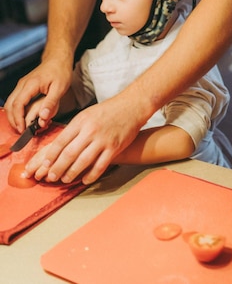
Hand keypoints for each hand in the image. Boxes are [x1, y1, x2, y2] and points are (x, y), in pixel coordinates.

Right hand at [4, 58, 71, 132]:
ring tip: (23, 126)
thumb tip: (43, 117)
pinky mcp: (24, 86)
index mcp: (31, 84)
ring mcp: (22, 85)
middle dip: (13, 120)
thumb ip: (51, 103)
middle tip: (22, 131)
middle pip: (10, 105)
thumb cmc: (60, 70)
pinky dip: (17, 110)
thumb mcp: (60, 88)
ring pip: (10, 103)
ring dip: (14, 116)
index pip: (18, 104)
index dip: (18, 119)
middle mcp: (23, 84)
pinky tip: (25, 117)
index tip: (23, 130)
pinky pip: (16, 100)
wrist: (58, 58)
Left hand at [23, 94, 141, 184]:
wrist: (131, 106)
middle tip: (51, 177)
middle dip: (57, 168)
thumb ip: (74, 129)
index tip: (45, 164)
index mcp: (81, 121)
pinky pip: (100, 166)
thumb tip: (59, 145)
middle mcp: (90, 130)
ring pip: (82, 162)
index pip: (61, 141)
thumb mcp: (87, 114)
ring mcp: (102, 140)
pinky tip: (84, 180)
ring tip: (65, 179)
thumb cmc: (107, 110)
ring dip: (71, 173)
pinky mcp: (114, 148)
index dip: (51, 155)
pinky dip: (90, 176)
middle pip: (69, 154)